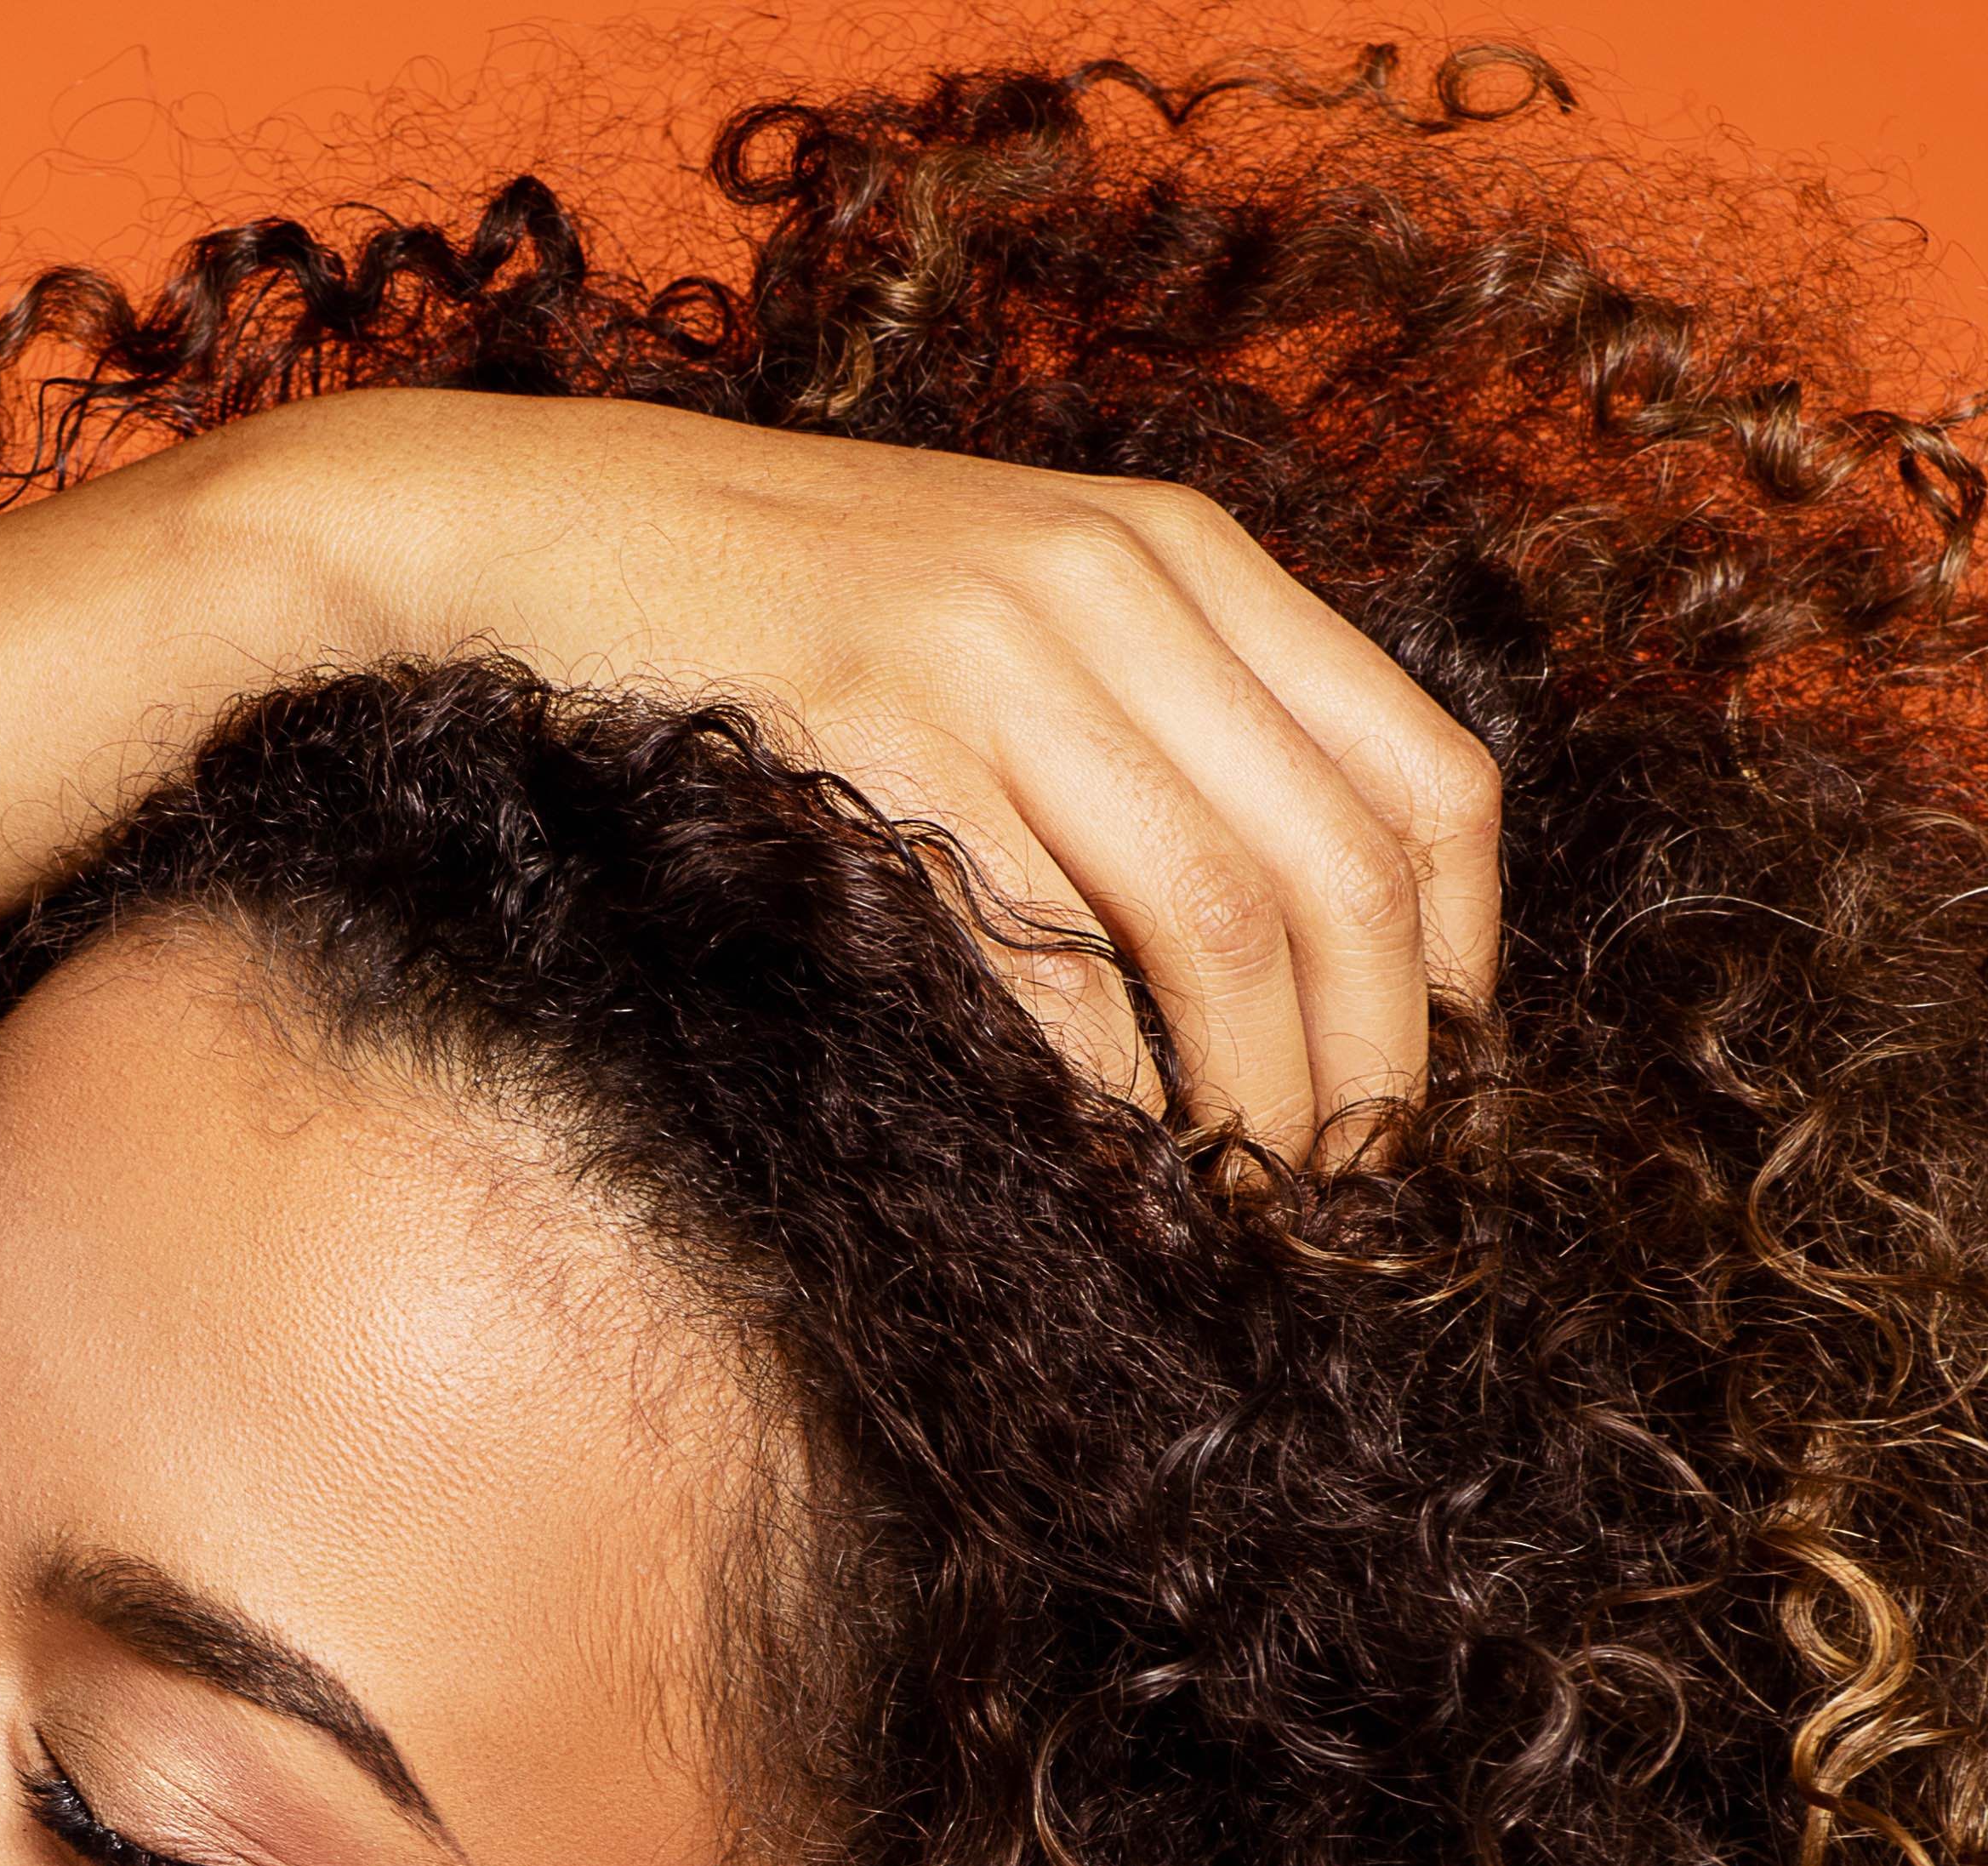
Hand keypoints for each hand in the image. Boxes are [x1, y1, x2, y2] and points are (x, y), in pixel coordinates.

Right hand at [209, 384, 1506, 1156]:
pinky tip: (1100, 1168)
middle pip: (1344, 874)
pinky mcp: (878, 738)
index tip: (1428, 1084)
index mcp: (1175, 552)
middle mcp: (1114, 586)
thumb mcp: (996, 602)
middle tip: (1348, 1206)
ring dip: (1258, 1106)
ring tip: (1249, 1214)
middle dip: (1375, 1076)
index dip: (1461, 963)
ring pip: (1224, 923)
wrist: (526, 530)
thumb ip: (1145, 716)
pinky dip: (1099, 1091)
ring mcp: (995, 654)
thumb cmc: (762, 607)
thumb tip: (1286, 941)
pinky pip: (1044, 957)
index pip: (1424, 777)